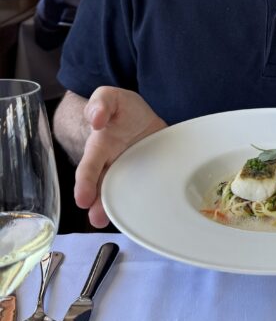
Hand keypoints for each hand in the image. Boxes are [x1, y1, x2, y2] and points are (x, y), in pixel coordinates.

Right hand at [74, 86, 165, 227]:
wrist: (139, 117)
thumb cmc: (121, 110)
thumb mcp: (110, 97)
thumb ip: (101, 102)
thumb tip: (96, 118)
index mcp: (99, 149)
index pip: (89, 167)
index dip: (84, 183)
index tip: (81, 199)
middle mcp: (111, 167)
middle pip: (102, 189)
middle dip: (98, 204)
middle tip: (96, 218)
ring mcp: (130, 176)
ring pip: (121, 197)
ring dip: (116, 210)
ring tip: (113, 222)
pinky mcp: (148, 179)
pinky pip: (146, 192)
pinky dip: (146, 204)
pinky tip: (149, 213)